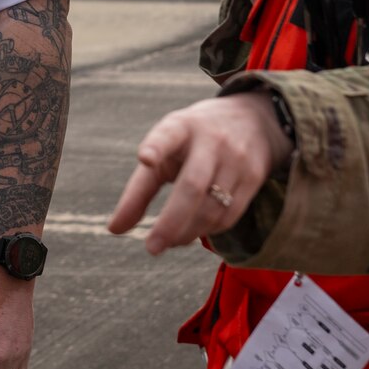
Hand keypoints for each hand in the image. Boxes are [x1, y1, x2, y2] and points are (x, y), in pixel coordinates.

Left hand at [107, 92, 292, 253]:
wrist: (253, 121)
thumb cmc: (192, 141)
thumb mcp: (164, 150)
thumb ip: (139, 188)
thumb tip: (114, 229)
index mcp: (181, 126)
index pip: (167, 134)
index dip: (156, 146)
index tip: (144, 158)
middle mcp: (211, 140)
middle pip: (192, 185)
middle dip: (171, 221)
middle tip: (151, 247)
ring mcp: (236, 159)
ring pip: (212, 207)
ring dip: (187, 232)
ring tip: (167, 242)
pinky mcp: (254, 177)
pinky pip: (229, 215)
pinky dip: (207, 230)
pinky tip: (191, 233)